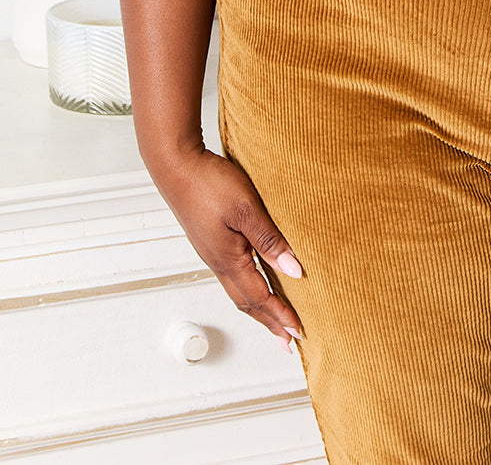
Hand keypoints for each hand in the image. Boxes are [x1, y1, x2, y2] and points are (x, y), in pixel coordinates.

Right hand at [149, 147, 303, 348]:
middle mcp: (218, 262)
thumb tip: (295, 271)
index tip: (298, 333)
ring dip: (258, 307)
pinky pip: (232, 274)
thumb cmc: (209, 184)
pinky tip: (253, 279)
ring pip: (238, 290)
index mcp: (229, 260)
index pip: (261, 297)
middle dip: (269, 322)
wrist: (176, 165)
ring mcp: (212, 252)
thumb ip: (270, 241)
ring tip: (273, 317)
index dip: (281, 316)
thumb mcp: (247, 210)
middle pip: (248, 302)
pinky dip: (248, 287)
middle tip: (287, 340)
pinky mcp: (209, 240)